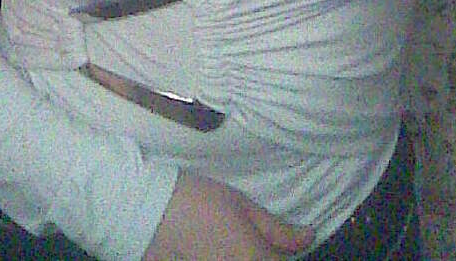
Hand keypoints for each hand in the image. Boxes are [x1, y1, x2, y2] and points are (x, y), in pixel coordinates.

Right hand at [143, 171, 313, 260]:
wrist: (147, 211)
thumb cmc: (199, 201)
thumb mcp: (241, 205)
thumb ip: (278, 229)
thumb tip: (309, 236)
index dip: (285, 253)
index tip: (280, 245)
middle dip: (266, 255)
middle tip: (250, 242)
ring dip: (245, 258)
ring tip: (230, 243)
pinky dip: (228, 259)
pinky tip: (216, 250)